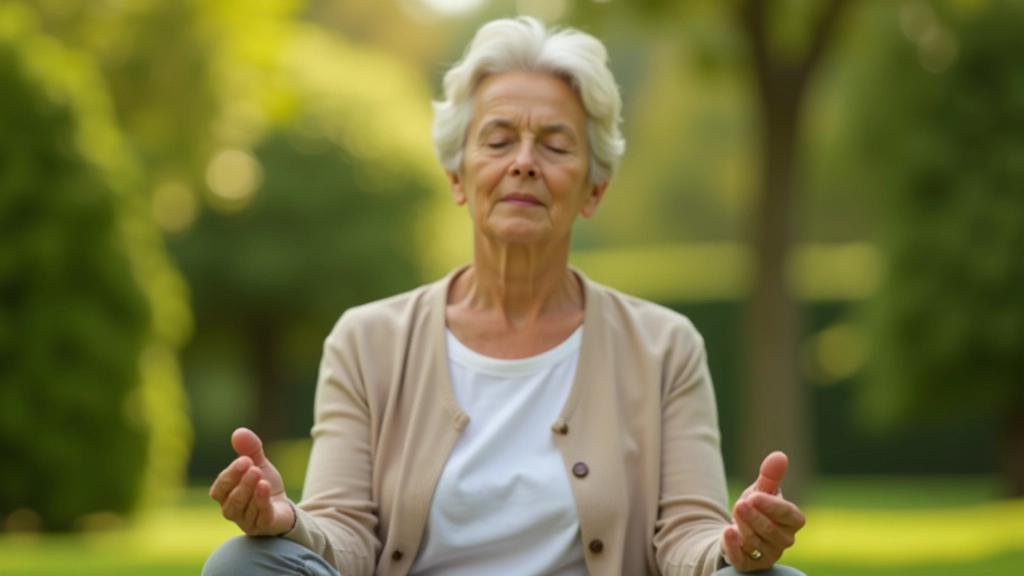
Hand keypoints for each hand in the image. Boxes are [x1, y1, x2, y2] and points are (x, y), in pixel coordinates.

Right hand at [209, 427, 295, 535]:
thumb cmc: (263, 486)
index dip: (230, 474)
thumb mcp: (259, 464)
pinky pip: (260, 516)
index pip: (221, 487)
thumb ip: (249, 449)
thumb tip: (238, 432)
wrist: (283, 507)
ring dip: (251, 491)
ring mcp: (246, 521)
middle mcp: (232, 510)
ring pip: (243, 509)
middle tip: (253, 467)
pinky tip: (266, 487)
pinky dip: (262, 502)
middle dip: (241, 482)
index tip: (244, 460)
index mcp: (226, 495)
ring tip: (260, 476)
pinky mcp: (263, 526)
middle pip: (231, 499)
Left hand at [720, 451, 805, 571]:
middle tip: (740, 503)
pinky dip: (734, 547)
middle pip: (771, 531)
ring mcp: (768, 555)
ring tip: (734, 512)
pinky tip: (727, 532)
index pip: (789, 516)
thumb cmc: (756, 508)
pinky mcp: (750, 565)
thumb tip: (779, 456)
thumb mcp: (761, 490)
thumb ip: (770, 476)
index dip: (773, 507)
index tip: (755, 496)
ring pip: (756, 544)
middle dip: (755, 517)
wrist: (738, 530)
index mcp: (792, 521)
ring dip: (744, 528)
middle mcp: (783, 540)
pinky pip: (743, 560)